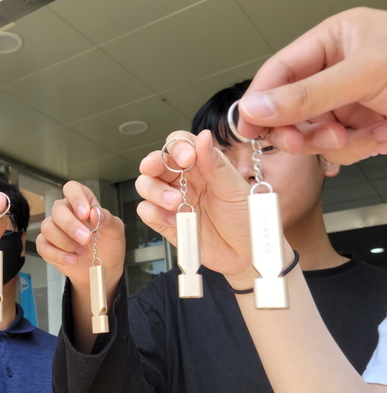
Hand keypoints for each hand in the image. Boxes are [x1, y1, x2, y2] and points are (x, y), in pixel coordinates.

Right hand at [37, 181, 124, 291]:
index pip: (72, 189)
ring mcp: (54, 228)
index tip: (85, 213)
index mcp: (82, 203)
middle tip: (85, 239)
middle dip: (70, 226)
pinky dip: (58, 255)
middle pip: (57, 210)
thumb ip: (107, 220)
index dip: (76, 198)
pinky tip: (72, 259)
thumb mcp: (115, 231)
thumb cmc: (109, 245)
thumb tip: (96, 212)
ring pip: (48, 227)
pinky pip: (43, 246)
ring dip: (65, 242)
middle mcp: (65, 212)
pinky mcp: (47, 245)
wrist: (103, 268)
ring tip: (82, 252)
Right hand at [136, 131, 253, 280]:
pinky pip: (146, 211)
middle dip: (151, 163)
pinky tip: (174, 220)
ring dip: (155, 191)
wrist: (245, 255)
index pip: (180, 144)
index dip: (177, 147)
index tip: (186, 159)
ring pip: (145, 185)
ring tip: (175, 203)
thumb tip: (203, 137)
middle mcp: (184, 181)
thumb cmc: (245, 220)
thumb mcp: (236, 189)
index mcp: (202, 166)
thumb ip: (216, 164)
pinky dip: (155, 214)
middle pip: (155, 162)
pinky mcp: (165, 223)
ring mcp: (172, 201)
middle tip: (154, 168)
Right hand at [236, 7, 386, 164]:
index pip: (280, 70)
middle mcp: (338, 71)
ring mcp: (350, 101)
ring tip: (350, 136)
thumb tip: (257, 106)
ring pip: (312, 132)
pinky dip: (353, 150)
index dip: (259, 98)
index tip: (245, 124)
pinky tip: (374, 138)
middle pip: (290, 106)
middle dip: (297, 127)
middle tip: (293, 141)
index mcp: (335, 40)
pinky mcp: (363, 127)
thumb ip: (306, 94)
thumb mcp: (366, 75)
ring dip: (329, 142)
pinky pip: (337, 147)